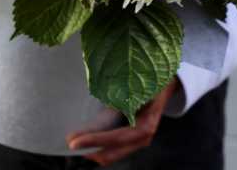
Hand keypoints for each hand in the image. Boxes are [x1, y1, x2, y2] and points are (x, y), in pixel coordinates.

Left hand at [66, 77, 180, 166]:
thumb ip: (122, 97)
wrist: (166, 85)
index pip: (116, 138)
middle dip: (89, 149)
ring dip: (93, 148)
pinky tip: (88, 138)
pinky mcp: (134, 138)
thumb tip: (99, 102)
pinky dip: (100, 145)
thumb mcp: (138, 87)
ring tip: (75, 140)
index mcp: (145, 125)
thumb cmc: (151, 83)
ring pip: (112, 153)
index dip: (94, 140)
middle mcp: (143, 137)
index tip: (73, 141)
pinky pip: (114, 147)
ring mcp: (139, 140)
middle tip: (70, 142)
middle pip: (112, 153)